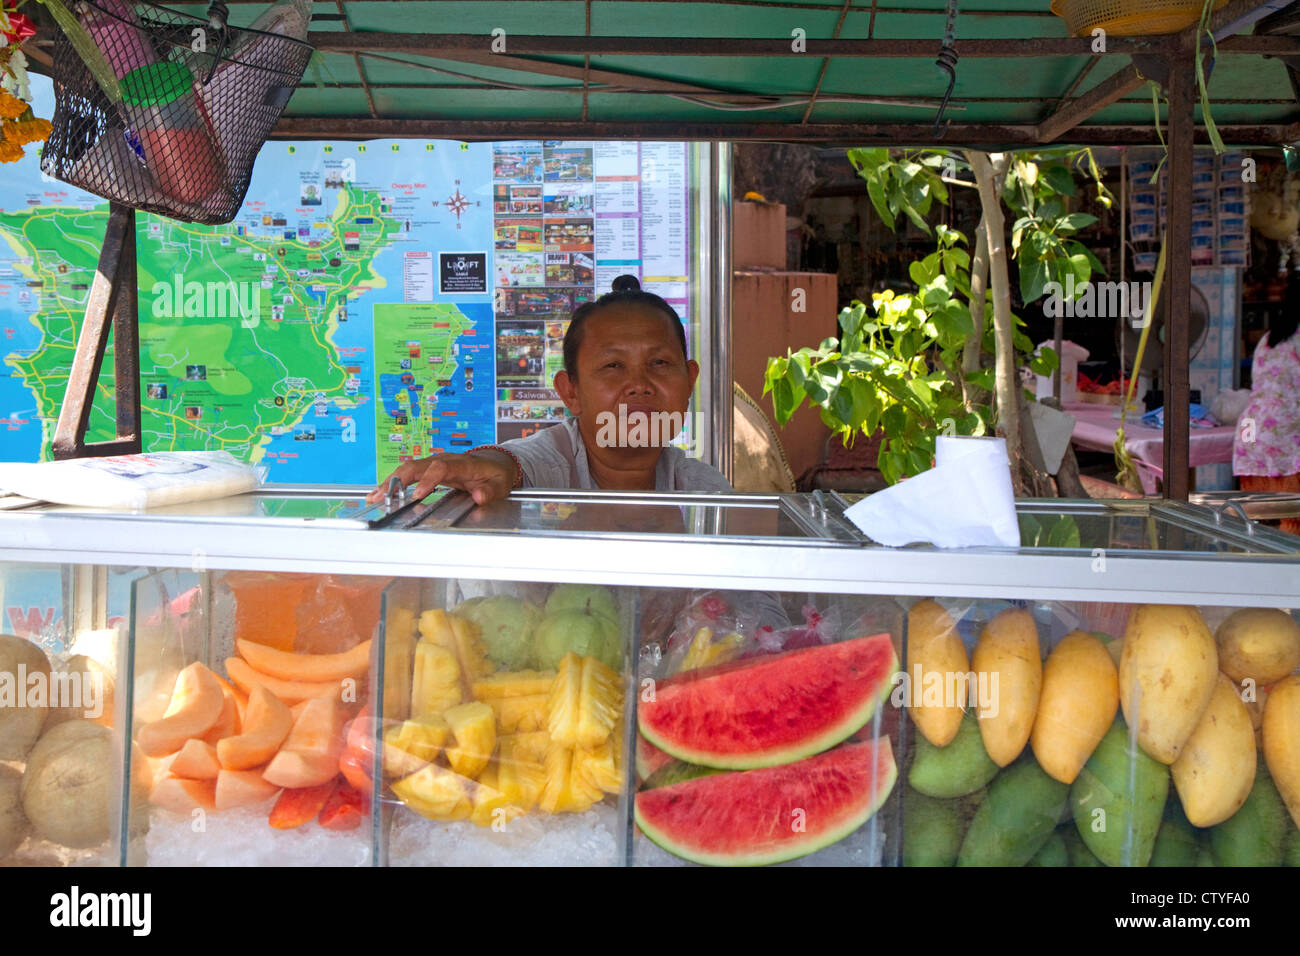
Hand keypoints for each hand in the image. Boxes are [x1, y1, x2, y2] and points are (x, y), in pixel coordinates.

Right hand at [367, 451, 516, 506]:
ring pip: (407, 468)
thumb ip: (490, 491)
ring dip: (390, 482)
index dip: (427, 480)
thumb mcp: (500, 485)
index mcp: (462, 464)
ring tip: (374, 496)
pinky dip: (392, 483)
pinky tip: (377, 493)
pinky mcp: (427, 469)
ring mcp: (434, 463)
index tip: (417, 495)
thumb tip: (479, 496)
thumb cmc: (496, 474)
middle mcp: (444, 460)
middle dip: (399, 480)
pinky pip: (407, 473)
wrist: (495, 462)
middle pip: (417, 465)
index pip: (440, 468)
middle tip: (384, 496)